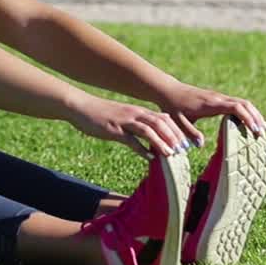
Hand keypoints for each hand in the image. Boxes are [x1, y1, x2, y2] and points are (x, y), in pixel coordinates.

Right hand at [69, 96, 190, 159]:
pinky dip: (142, 149)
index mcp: (138, 111)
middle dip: (174, 137)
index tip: (185, 143)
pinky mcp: (114, 130)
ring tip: (171, 154)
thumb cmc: (101, 114)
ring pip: (148, 130)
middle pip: (160, 123)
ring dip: (161, 142)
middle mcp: (134, 114)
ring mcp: (124, 122)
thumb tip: (149, 140)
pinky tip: (149, 158)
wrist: (80, 107)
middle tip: (183, 150)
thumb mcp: (122, 117)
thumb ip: (136, 126)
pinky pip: (130, 140)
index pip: (163, 118)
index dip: (176, 130)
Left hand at [154, 81, 265, 145]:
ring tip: (263, 129)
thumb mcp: (177, 121)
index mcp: (210, 104)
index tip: (255, 130)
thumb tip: (201, 145)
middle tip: (263, 134)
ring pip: (243, 103)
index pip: (235, 107)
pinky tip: (251, 123)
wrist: (169, 91)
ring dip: (254, 114)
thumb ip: (189, 132)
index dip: (247, 118)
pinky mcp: (218, 99)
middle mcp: (218, 98)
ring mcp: (219, 97)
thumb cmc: (173, 107)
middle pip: (244, 104)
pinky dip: (247, 112)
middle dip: (255, 118)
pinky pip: (237, 104)